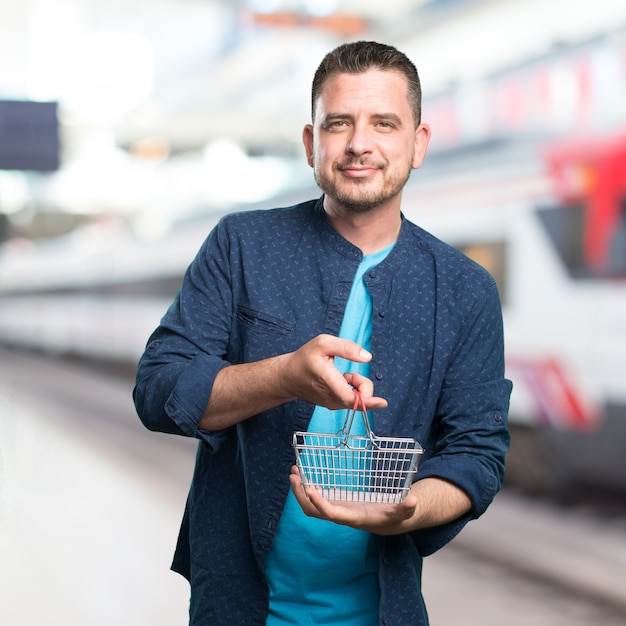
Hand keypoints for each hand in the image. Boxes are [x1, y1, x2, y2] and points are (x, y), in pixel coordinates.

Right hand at [283, 334, 386, 410]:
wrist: (289, 376)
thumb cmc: (305, 358)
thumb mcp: (323, 343)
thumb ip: (347, 348)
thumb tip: (367, 357)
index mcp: (327, 380)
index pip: (349, 397)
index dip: (368, 401)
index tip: (383, 402)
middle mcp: (330, 397)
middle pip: (359, 397)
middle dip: (363, 383)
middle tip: (350, 373)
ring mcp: (332, 404)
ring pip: (357, 399)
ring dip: (357, 386)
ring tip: (342, 375)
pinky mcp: (334, 406)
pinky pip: (352, 401)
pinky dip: (352, 390)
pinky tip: (340, 382)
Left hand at [289, 465, 418, 535]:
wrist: (388, 523)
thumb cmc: (394, 516)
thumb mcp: (402, 512)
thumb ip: (406, 507)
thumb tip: (413, 500)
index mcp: (353, 517)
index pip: (332, 514)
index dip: (320, 504)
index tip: (310, 490)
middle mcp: (341, 516)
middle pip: (313, 512)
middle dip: (301, 496)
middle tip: (294, 475)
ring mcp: (336, 511)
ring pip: (311, 507)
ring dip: (300, 491)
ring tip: (294, 472)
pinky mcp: (336, 504)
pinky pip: (316, 500)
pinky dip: (307, 488)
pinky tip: (304, 476)